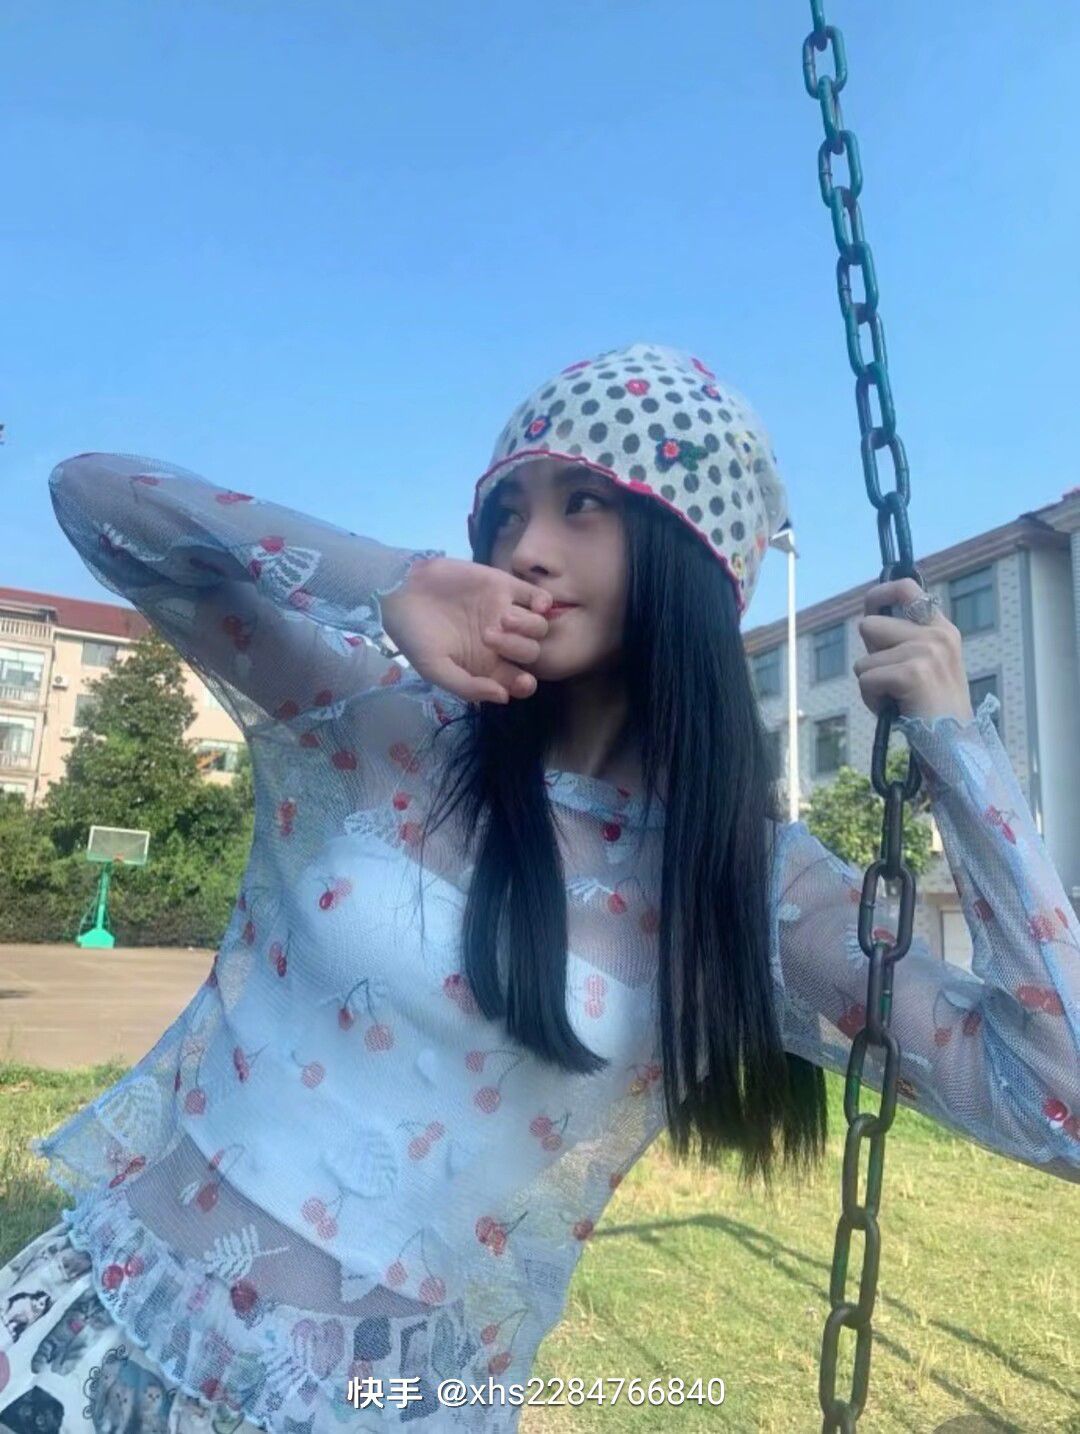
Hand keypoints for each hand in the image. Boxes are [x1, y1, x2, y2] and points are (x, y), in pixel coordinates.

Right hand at [380, 556, 552, 704]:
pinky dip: (544, 603)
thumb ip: (468, 687)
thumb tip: (504, 697)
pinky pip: (538, 597)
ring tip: (501, 619)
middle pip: (532, 653)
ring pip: (539, 627)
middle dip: (519, 650)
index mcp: (485, 666)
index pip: (518, 681)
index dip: (526, 684)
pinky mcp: (504, 587)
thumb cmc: (414, 634)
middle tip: (488, 638)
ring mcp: (504, 613)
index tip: (520, 679)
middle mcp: (500, 642)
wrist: (400, 589)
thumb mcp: (434, 668)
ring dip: (529, 627)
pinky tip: (535, 606)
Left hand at [853, 578, 973, 722]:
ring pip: (863, 659)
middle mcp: (937, 635)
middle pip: (868, 626)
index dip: (878, 594)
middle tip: (893, 679)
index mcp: (941, 629)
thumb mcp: (924, 665)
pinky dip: (872, 699)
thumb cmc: (931, 709)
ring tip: (896, 697)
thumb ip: (902, 642)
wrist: (954, 745)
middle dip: (870, 655)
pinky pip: (866, 679)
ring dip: (870, 682)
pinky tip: (895, 709)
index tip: (870, 608)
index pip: (905, 588)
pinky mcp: (913, 672)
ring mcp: (927, 651)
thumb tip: (868, 621)